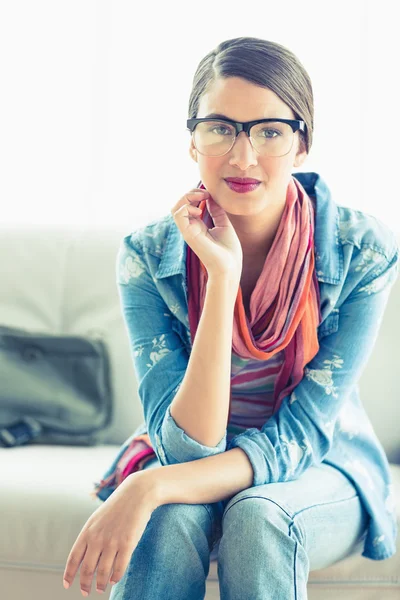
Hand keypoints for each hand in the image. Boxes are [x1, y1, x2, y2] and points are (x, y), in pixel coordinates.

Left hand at [62, 473, 157, 595]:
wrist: (136, 494)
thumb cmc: (117, 507)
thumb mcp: (97, 519)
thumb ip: (90, 537)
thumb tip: (84, 558)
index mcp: (87, 531)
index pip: (73, 559)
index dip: (69, 574)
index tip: (67, 585)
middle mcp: (97, 538)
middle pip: (87, 570)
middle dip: (85, 584)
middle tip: (85, 592)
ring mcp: (112, 542)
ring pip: (103, 573)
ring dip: (100, 584)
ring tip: (100, 588)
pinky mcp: (127, 544)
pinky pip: (119, 568)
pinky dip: (115, 578)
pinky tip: (114, 580)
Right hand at [171, 188, 242, 279]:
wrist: (230, 267)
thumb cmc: (229, 251)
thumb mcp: (224, 225)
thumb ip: (217, 212)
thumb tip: (211, 197)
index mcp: (198, 226)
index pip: (188, 206)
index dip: (196, 195)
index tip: (210, 194)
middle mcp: (190, 228)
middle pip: (179, 205)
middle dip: (190, 193)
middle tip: (205, 193)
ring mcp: (188, 231)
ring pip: (175, 208)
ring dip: (187, 197)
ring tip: (202, 197)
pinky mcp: (188, 234)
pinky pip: (178, 215)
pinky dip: (187, 207)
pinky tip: (200, 211)